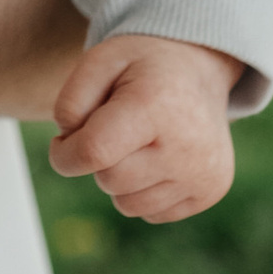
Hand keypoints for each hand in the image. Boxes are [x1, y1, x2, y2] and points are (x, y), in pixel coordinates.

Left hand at [48, 34, 238, 221]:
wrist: (199, 69)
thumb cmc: (141, 67)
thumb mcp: (98, 60)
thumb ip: (70, 102)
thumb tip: (69, 148)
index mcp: (156, 106)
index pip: (93, 152)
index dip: (64, 154)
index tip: (62, 143)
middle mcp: (187, 146)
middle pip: (109, 180)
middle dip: (99, 160)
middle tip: (114, 130)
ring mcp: (203, 173)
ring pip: (128, 204)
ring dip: (121, 179)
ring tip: (140, 143)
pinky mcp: (211, 191)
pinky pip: (152, 213)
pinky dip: (145, 190)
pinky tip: (159, 158)